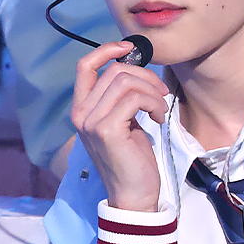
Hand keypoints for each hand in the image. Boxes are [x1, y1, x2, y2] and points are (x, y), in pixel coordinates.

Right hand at [69, 42, 170, 211]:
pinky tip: (158, 118)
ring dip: (152, 91)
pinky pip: (134, 98)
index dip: (106, 50)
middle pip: (114, 71)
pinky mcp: (107, 130)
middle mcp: (80, 113)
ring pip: (126, 82)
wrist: (133, 195)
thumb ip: (121, 98)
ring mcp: (91, 122)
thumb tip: (136, 68)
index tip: (130, 48)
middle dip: (145, 76)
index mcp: (81, 109)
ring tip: (160, 108)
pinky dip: (153, 102)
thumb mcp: (123, 122)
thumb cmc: (131, 159)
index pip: (84, 66)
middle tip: (162, 93)